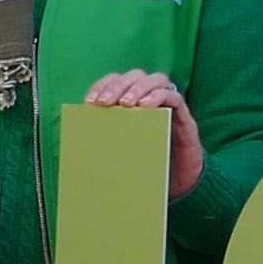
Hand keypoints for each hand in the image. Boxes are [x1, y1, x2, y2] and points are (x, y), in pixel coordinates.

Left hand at [85, 69, 206, 197]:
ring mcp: (170, 107)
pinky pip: (175, 97)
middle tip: (105, 103)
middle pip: (135, 76)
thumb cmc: (148, 167)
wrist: (180, 187)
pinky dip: (160, 97)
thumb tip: (77, 146)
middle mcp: (152, 100)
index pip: (117, 81)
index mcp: (134, 104)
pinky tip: (147, 106)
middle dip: (117, 85)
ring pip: (157, 80)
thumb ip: (106, 142)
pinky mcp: (185, 118)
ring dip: (139, 88)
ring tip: (126, 103)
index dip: (102, 86)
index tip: (89, 102)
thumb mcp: (122, 152)